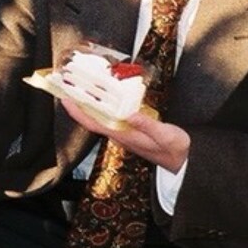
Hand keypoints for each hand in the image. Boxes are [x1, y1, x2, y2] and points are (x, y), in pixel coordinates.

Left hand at [60, 97, 189, 172]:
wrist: (182, 161)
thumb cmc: (174, 149)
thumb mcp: (164, 135)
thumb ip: (147, 124)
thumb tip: (129, 113)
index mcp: (124, 135)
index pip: (94, 123)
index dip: (78, 112)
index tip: (66, 99)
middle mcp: (119, 134)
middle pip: (92, 118)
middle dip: (79, 103)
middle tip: (69, 85)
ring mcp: (123, 132)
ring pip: (100, 117)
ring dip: (90, 103)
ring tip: (82, 86)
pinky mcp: (130, 130)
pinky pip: (111, 116)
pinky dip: (104, 105)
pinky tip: (104, 96)